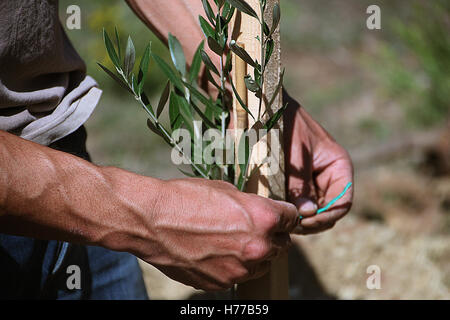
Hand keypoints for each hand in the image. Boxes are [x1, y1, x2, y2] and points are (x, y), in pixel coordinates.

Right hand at [140, 178, 297, 290]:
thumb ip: (252, 205)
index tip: (280, 216)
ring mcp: (241, 269)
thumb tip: (261, 213)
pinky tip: (215, 252)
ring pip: (262, 264)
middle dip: (272, 236)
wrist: (152, 221)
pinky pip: (239, 275)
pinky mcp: (223, 283)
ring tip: (231, 241)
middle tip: (254, 229)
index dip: (285, 215)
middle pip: (282, 245)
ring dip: (255, 254)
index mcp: (264, 218)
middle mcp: (258, 246)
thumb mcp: (226, 190)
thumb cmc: (186, 198)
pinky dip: (233, 266)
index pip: (292, 218)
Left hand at [283, 90, 353, 234]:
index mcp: (337, 165)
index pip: (342, 202)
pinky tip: (275, 210)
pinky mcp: (293, 183)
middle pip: (327, 211)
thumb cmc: (282, 123)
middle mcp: (327, 176)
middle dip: (311, 221)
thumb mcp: (292, 154)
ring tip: (280, 218)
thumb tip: (307, 214)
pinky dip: (288, 209)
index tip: (304, 221)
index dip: (326, 216)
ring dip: (298, 218)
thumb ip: (300, 184)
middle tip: (288, 224)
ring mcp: (310, 181)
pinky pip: (295, 203)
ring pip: (310, 211)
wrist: (260, 107)